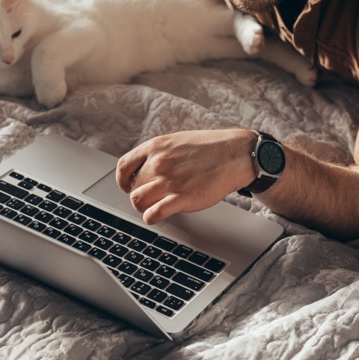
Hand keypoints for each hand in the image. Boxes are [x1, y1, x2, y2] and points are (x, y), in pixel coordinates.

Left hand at [116, 129, 257, 224]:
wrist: (236, 155)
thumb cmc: (211, 148)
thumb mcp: (178, 141)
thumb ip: (159, 152)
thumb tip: (144, 167)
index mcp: (156, 146)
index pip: (124, 166)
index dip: (122, 180)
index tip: (127, 186)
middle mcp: (159, 163)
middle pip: (132, 187)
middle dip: (140, 194)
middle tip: (153, 197)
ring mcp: (169, 181)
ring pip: (138, 201)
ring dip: (145, 206)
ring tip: (157, 205)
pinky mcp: (181, 199)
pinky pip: (152, 215)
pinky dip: (152, 218)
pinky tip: (159, 215)